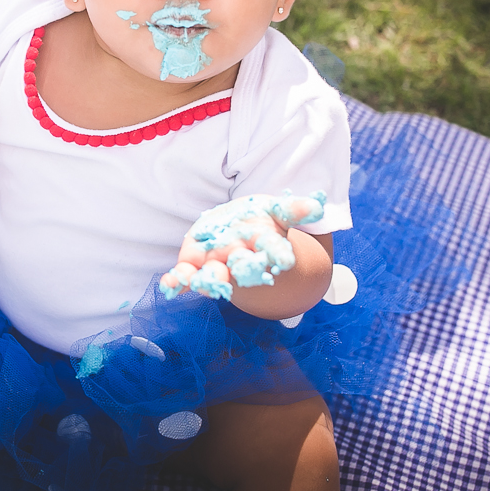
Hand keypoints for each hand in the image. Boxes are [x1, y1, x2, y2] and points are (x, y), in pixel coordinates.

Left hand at [160, 191, 325, 300]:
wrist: (233, 227)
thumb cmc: (259, 220)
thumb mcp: (278, 210)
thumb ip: (295, 210)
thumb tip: (319, 207)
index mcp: (263, 245)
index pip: (275, 252)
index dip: (280, 255)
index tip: (287, 261)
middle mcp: (241, 259)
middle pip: (244, 267)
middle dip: (242, 270)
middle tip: (242, 271)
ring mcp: (217, 264)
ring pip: (215, 275)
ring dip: (208, 280)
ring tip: (202, 281)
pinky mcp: (194, 263)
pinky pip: (186, 275)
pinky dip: (178, 281)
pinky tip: (170, 283)